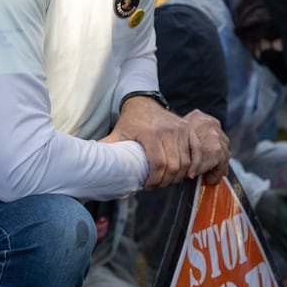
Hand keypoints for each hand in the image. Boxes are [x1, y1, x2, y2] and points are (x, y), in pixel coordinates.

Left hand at [102, 100, 228, 188]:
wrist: (143, 101)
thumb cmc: (129, 121)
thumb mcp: (117, 133)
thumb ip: (107, 148)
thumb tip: (88, 164)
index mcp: (150, 133)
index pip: (158, 163)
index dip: (155, 179)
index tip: (147, 186)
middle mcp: (168, 130)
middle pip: (174, 165)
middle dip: (166, 181)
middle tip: (157, 185)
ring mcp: (180, 128)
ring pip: (186, 161)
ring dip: (179, 176)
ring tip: (167, 180)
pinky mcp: (187, 128)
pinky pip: (197, 150)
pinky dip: (196, 164)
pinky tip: (190, 174)